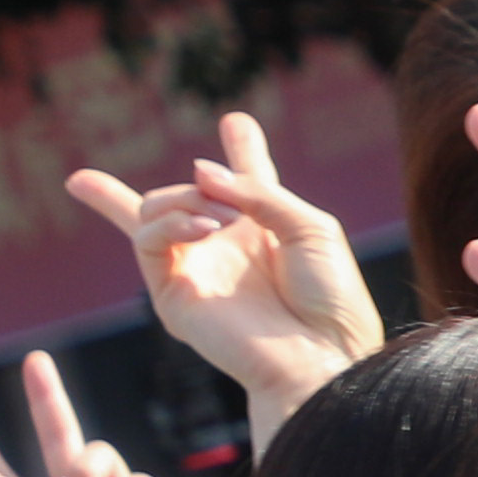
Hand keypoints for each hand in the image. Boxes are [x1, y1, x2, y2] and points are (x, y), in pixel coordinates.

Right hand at [67, 110, 379, 446]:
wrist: (323, 354)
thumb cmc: (329, 297)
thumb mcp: (308, 225)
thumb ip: (255, 191)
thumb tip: (198, 169)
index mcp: (267, 229)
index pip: (246, 183)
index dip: (243, 150)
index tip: (236, 122)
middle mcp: (228, 247)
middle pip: (180, 199)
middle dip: (191, 182)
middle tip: (213, 174)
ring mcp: (196, 270)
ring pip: (152, 210)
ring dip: (187, 199)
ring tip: (224, 219)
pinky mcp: (173, 296)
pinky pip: (147, 241)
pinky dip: (171, 221)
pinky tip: (205, 225)